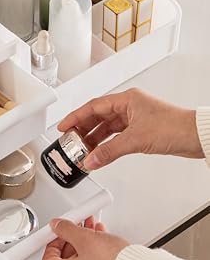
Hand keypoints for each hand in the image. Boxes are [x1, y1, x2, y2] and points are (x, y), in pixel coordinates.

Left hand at [41, 218, 128, 259]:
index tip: (56, 231)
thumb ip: (66, 229)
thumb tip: (56, 226)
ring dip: (84, 238)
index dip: (51, 242)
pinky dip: (95, 246)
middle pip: (66, 256)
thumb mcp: (83, 237)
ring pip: (82, 256)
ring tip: (90, 225)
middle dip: (71, 236)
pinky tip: (101, 233)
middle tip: (75, 224)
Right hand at [58, 88, 202, 169]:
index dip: (75, 117)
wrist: (197, 136)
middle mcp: (129, 106)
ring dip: (94, 138)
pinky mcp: (140, 129)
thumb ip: (109, 151)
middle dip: (83, 129)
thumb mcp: (135, 140)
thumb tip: (91, 160)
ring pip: (107, 127)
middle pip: (98, 116)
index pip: (93, 106)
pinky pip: (116, 135)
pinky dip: (107, 144)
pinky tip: (100, 152)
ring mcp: (135, 118)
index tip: (63, 126)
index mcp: (126, 99)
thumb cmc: (174, 127)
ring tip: (82, 148)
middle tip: (70, 139)